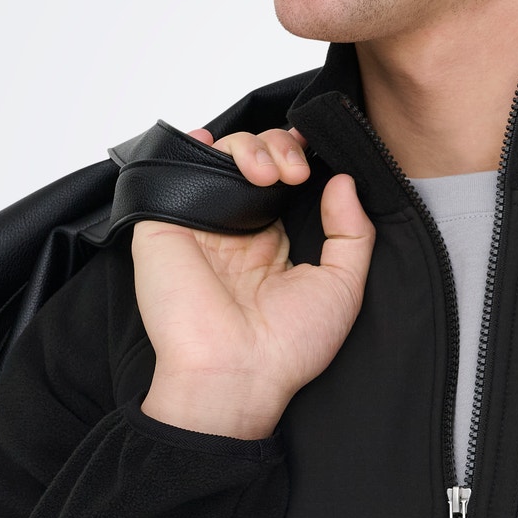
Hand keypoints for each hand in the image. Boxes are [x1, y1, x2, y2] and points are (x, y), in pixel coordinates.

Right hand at [131, 125, 375, 437]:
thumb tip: (343, 182)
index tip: (317, 156)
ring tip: (268, 172)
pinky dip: (193, 145)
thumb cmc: (287, 348)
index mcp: (271, 243)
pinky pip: (173, 168)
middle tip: (295, 170)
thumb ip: (353, 232)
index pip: (284, 180)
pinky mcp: (164, 222)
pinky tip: (214, 144)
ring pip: (220, 155)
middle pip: (255, 158)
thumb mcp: (342, 288)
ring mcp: (199, 223)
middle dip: (281, 146)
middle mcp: (234, 229)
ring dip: (249, 145)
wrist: (234, 374)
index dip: (300, 157)